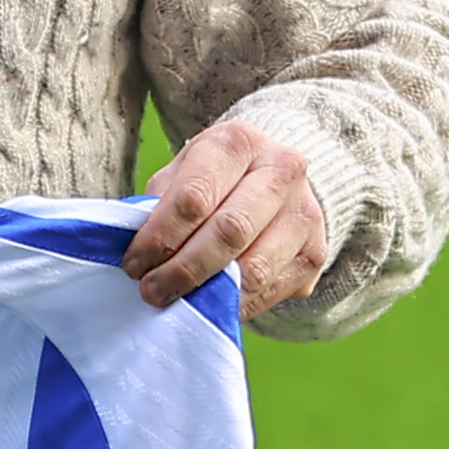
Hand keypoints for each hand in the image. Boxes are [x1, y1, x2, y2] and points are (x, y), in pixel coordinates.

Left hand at [124, 118, 327, 317]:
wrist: (274, 178)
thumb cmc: (213, 178)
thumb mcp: (182, 172)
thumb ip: (160, 205)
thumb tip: (136, 253)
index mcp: (239, 142)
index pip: (195, 196)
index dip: (160, 237)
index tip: (134, 264)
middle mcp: (282, 171)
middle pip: (230, 232)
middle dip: (184, 270)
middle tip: (152, 291)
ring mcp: (305, 213)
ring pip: (255, 268)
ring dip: (210, 295)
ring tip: (178, 303)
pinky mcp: (315, 253)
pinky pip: (271, 292)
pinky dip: (235, 305)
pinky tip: (211, 305)